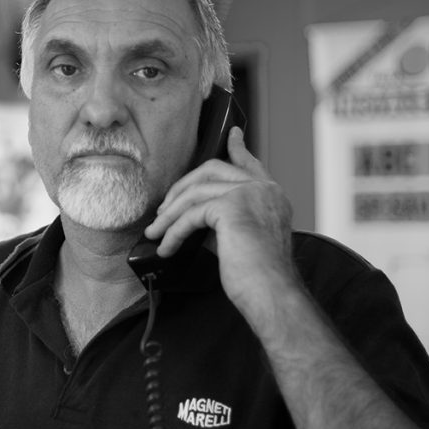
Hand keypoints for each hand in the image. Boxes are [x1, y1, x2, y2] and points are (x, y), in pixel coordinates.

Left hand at [144, 127, 297, 323]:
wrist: (272, 295)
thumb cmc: (260, 277)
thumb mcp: (244, 239)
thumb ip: (227, 219)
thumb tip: (197, 217)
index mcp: (272, 195)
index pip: (250, 163)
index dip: (237, 148)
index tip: (231, 133)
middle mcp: (264, 190)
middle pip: (211, 170)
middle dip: (181, 188)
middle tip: (163, 210)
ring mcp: (250, 195)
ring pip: (195, 193)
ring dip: (169, 216)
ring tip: (155, 233)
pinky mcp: (232, 207)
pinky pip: (191, 214)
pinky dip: (174, 232)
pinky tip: (167, 247)